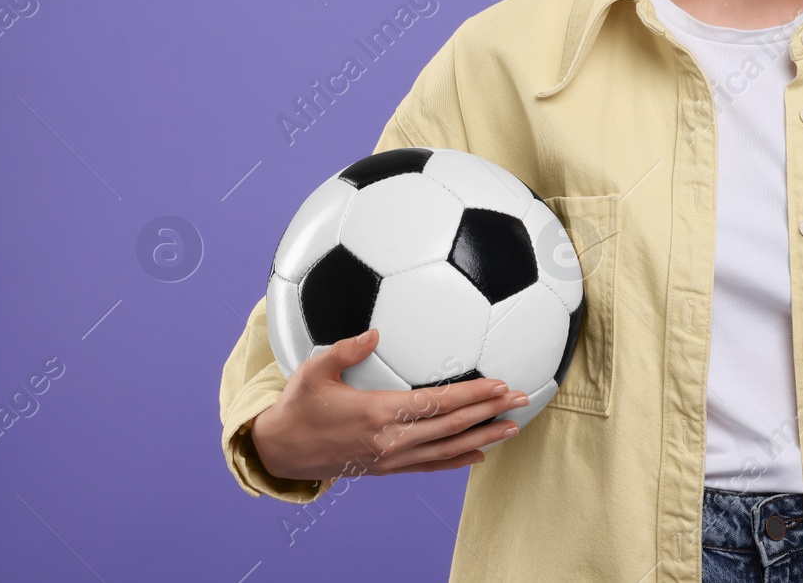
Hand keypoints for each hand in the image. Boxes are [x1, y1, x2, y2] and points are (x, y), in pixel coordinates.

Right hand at [249, 328, 528, 482]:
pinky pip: (429, 466)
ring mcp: (390, 458)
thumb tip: (374, 332)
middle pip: (452, 426)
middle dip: (490, 412)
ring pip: (447, 450)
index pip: (437, 404)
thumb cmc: (299, 406)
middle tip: (521, 399)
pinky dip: (457, 460)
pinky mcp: (387, 469)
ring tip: (512, 427)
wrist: (281, 451)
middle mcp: (390, 440)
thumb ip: (346, 349)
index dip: (471, 394)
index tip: (499, 383)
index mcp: (377, 412)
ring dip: (483, 437)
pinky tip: (480, 454)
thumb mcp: (314, 370)